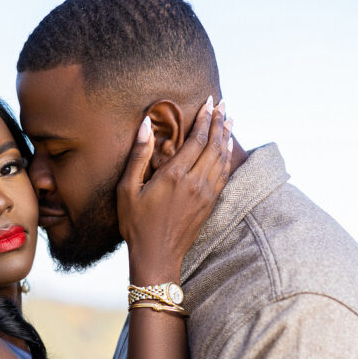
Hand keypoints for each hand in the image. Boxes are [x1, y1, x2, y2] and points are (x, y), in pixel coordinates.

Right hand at [117, 99, 231, 283]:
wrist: (156, 257)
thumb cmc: (137, 224)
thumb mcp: (127, 190)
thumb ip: (138, 156)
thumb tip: (145, 125)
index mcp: (175, 175)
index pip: (197, 139)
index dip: (204, 118)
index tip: (209, 101)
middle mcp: (195, 182)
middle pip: (213, 145)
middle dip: (219, 122)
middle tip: (224, 104)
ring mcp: (206, 194)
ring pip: (222, 158)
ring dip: (226, 137)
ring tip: (230, 120)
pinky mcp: (210, 204)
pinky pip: (224, 174)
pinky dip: (227, 157)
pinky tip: (227, 148)